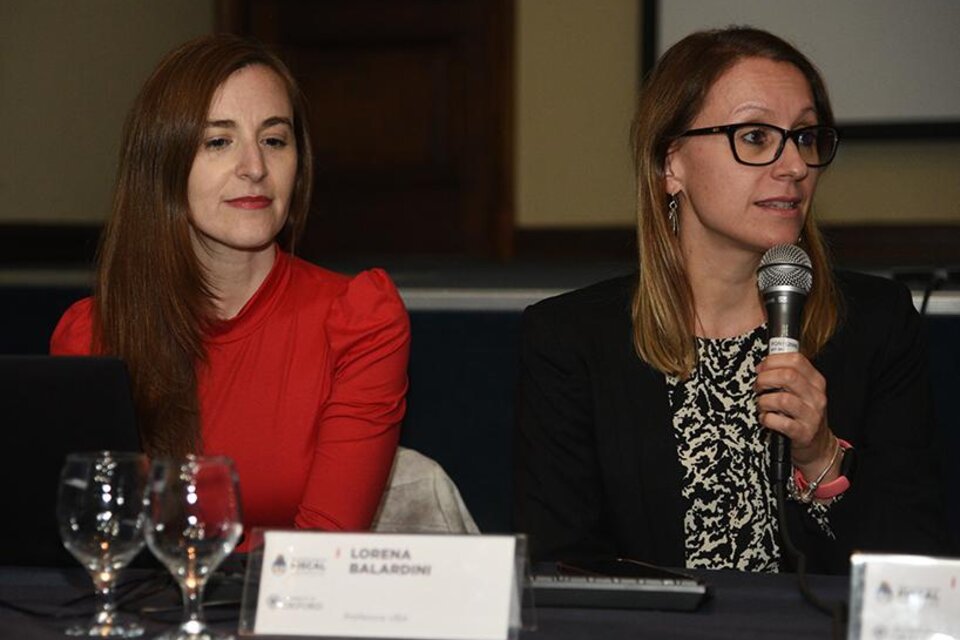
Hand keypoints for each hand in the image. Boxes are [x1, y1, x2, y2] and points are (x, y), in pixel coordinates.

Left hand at [755, 352, 836, 480]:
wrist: (818, 445)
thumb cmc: (804, 414)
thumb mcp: (802, 391)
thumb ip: (787, 376)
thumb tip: (762, 366)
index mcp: (816, 381)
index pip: (796, 359)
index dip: (772, 361)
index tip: (761, 368)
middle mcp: (816, 396)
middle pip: (787, 376)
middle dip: (765, 379)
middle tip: (758, 387)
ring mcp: (812, 415)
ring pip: (782, 399)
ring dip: (764, 401)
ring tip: (762, 405)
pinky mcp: (803, 433)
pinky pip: (779, 421)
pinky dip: (766, 419)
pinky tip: (766, 419)